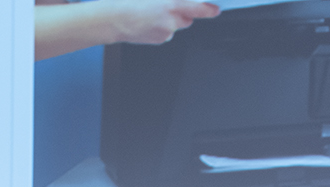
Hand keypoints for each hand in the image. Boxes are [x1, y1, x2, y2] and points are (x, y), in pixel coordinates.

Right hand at [102, 0, 218, 45]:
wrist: (113, 20)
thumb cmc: (130, 1)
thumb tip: (179, 1)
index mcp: (171, 4)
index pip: (198, 8)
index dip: (208, 9)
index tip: (215, 9)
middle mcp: (172, 20)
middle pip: (188, 18)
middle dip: (184, 12)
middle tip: (168, 6)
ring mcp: (167, 32)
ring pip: (177, 25)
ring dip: (171, 19)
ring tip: (153, 13)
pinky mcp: (160, 40)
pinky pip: (167, 32)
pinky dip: (162, 27)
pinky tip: (149, 21)